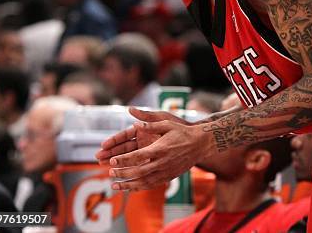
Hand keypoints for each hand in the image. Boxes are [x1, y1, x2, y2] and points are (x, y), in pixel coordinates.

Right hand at [95, 107, 187, 165]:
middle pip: (123, 147)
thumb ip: (147, 116)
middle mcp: (142, 140)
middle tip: (98, 158)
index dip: (113, 141)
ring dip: (116, 161)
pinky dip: (129, 169)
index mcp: (143, 130)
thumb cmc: (178, 127)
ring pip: (128, 157)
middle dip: (110, 152)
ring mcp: (146, 150)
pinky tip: (120, 175)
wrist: (193, 139)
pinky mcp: (152, 159)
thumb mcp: (163, 120)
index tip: (103, 146)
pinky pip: (138, 165)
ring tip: (103, 166)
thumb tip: (130, 109)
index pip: (124, 136)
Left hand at [96, 108, 212, 190]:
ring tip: (115, 186)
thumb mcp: (167, 124)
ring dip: (128, 185)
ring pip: (144, 182)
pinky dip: (139, 188)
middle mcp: (162, 162)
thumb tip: (134, 122)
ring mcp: (166, 171)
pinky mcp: (169, 176)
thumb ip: (150, 124)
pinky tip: (130, 189)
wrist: (200, 144)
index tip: (112, 161)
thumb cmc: (183, 132)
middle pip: (138, 171)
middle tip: (110, 173)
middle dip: (123, 173)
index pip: (138, 156)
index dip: (124, 160)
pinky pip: (152, 185)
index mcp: (160, 148)